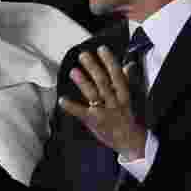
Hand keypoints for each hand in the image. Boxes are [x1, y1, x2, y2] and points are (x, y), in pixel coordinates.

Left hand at [60, 46, 146, 160]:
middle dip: (93, 68)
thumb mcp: (128, 98)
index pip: (117, 76)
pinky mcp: (94, 121)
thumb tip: (128, 63)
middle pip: (104, 83)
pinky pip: (82, 113)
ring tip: (73, 71)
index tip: (102, 49)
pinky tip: (61, 100)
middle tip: (83, 55)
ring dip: (83, 83)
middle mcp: (114, 102)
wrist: (129, 142)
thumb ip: (126, 80)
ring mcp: (104, 112)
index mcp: (123, 95)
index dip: (110, 62)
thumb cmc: (125, 116)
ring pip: (94, 95)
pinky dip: (72, 107)